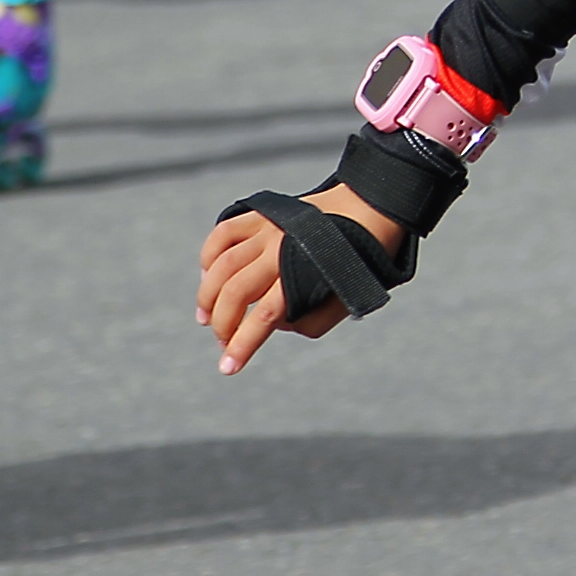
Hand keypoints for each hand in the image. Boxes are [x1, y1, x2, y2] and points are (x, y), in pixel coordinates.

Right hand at [197, 181, 398, 372]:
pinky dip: (209, 254)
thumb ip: (310, 321)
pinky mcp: (262, 213)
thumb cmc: (359, 259)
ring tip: (205, 317)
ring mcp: (269, 228)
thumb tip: (272, 325)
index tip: (227, 368)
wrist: (370, 207)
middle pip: (236, 292)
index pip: (264, 318)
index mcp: (304, 273)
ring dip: (207, 295)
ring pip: (222, 264)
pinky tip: (208, 275)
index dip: (242, 345)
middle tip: (222, 343)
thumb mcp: (344, 299)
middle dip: (222, 325)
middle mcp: (281, 248)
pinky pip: (224, 232)